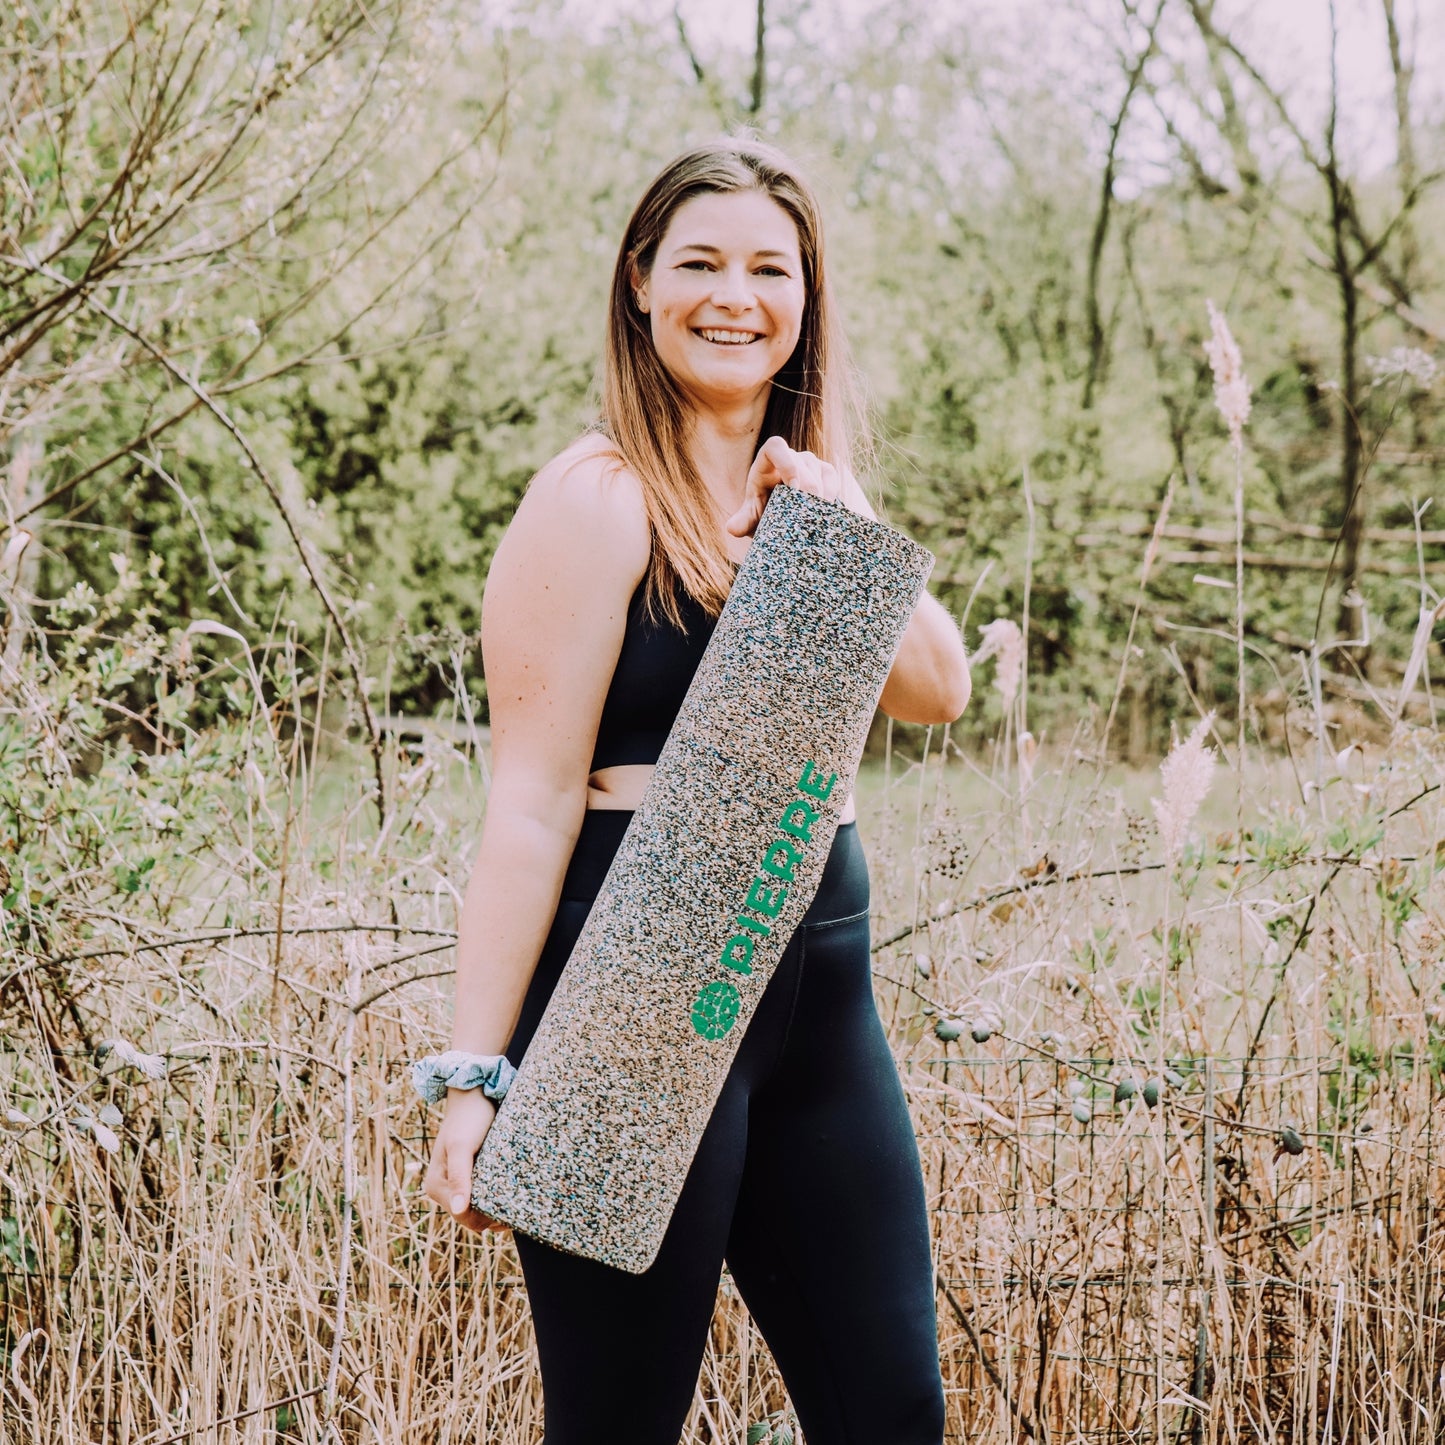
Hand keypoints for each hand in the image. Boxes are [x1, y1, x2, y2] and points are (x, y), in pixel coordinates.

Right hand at [422, 1088, 508, 1234]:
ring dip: (496, 1207)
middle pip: (471, 1217)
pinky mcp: (471, 1175)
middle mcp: (445, 1189)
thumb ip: (460, 1177)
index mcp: (436, 1186)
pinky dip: (498, 1196)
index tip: (509, 1212)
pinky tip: (513, 1192)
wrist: (476, 1095)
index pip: (463, 1217)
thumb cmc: (468, 1118)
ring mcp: (458, 1183)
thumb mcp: (462, 1146)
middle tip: (517, 1207)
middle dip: (491, 1215)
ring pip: (479, 1208)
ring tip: (517, 1199)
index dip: (485, 1219)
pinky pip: (485, 1195)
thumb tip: (458, 1209)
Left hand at [725, 436, 847, 538]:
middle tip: (807, 516)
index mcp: (766, 462)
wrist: (784, 519)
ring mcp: (809, 463)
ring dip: (819, 498)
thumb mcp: (752, 518)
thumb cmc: (764, 513)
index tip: (794, 488)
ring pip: (820, 473)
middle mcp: (790, 457)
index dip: (786, 462)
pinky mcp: (826, 472)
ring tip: (813, 519)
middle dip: (807, 491)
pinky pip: (832, 481)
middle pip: (804, 465)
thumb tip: (732, 528)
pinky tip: (823, 512)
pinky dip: (829, 498)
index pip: (775, 447)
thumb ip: (743, 520)